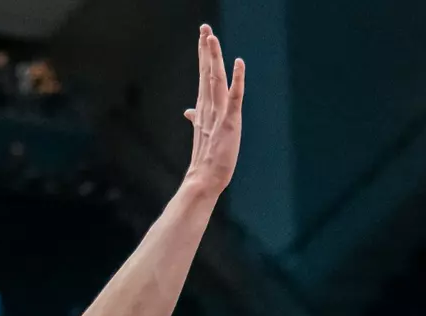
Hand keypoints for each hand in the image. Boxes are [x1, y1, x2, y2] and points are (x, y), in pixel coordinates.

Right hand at [181, 25, 244, 193]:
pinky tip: (238, 62)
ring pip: (216, 79)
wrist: (204, 178)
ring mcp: (218, 113)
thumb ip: (196, 118)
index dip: (203, 55)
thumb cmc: (206, 159)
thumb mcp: (202, 133)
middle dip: (206, 49)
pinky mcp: (230, 121)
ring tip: (211, 37)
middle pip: (207, 71)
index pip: (203, 75)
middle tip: (204, 27)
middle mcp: (208, 106)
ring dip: (214, 57)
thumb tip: (188, 111)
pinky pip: (234, 96)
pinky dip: (237, 78)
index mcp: (203, 107)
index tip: (203, 36)